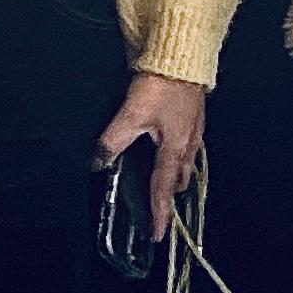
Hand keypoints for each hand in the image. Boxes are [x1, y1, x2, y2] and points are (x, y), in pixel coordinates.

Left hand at [96, 75, 207, 237]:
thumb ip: (113, 141)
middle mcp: (187, 143)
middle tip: (158, 208)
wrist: (183, 59)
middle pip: (179, 179)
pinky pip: (188, 147)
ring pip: (186, 164)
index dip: (159, 213)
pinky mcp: (194, 118)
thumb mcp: (131, 115)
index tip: (157, 233)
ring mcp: (193, 130)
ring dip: (175, 176)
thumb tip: (99, 162)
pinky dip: (179, 157)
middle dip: (169, 195)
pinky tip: (171, 150)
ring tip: (164, 184)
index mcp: (173, 148)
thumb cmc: (163, 85)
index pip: (163, 189)